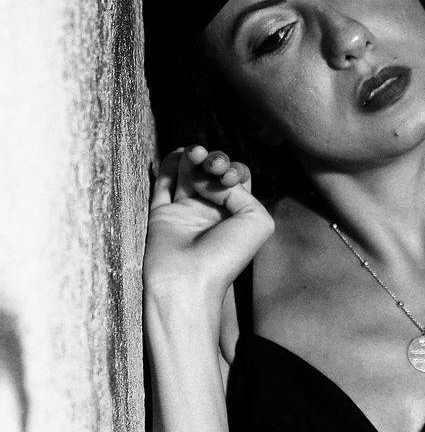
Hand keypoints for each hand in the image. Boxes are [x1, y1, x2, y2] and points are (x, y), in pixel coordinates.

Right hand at [142, 145, 274, 308]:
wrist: (188, 280)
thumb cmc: (227, 256)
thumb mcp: (256, 221)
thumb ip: (242, 191)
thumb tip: (212, 179)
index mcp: (237, 216)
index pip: (238, 180)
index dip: (235, 170)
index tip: (228, 179)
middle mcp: (212, 212)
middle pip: (213, 173)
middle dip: (215, 160)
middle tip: (212, 164)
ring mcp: (185, 212)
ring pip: (189, 174)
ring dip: (193, 157)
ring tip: (194, 151)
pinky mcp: (160, 214)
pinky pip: (163, 184)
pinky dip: (170, 165)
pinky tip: (179, 152)